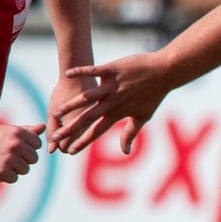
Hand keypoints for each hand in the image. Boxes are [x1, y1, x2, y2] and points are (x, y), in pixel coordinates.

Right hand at [0, 122, 42, 183]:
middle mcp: (15, 144)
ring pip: (25, 169)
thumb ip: (26, 130)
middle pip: (33, 158)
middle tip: (6, 156)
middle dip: (22, 159)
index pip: (37, 144)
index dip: (28, 148)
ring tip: (0, 162)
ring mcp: (9, 158)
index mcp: (18, 133)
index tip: (15, 147)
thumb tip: (43, 126)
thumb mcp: (6, 131)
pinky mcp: (3, 171)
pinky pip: (14, 178)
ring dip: (14, 169)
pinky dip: (6, 176)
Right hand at [52, 51, 175, 154]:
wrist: (165, 72)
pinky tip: (68, 74)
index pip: (98, 131)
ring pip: (88, 97)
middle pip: (88, 118)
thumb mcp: (144, 116)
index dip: (84, 141)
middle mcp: (113, 101)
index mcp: (118, 113)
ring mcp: (112, 86)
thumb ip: (130, 133)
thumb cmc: (154, 94)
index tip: (69, 151)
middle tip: (54, 137)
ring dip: (72, 105)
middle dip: (70, 129)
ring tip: (56, 113)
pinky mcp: (113, 69)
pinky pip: (94, 71)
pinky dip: (82, 71)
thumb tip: (125, 152)